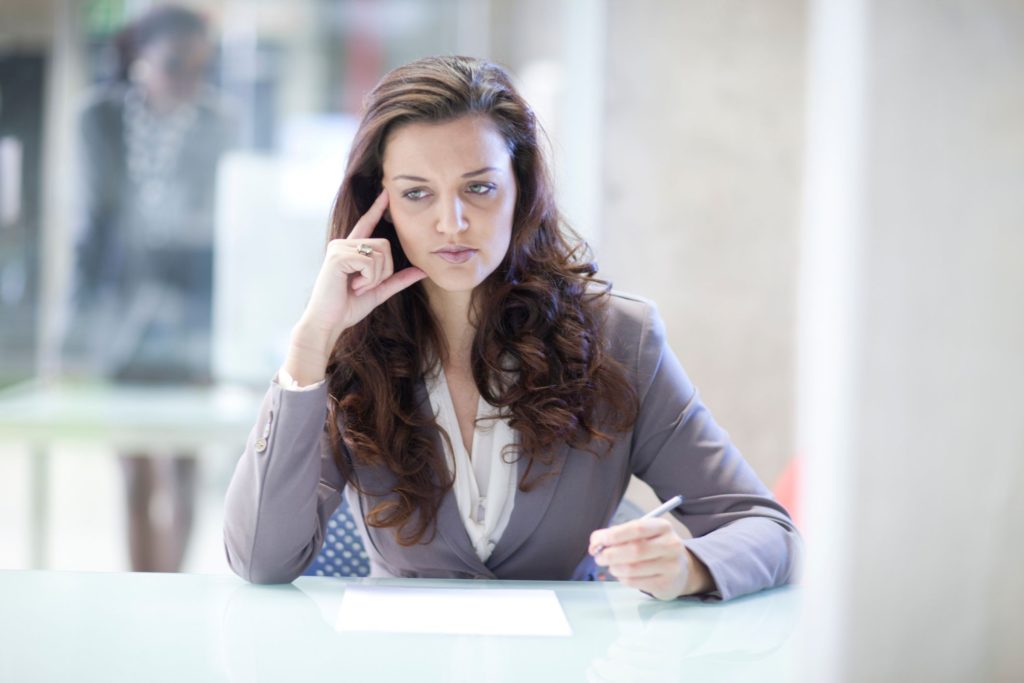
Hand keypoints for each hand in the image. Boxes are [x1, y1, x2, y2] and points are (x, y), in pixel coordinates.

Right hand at [284, 190, 425, 383]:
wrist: (329, 322)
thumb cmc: (348, 307)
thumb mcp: (379, 291)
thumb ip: (398, 280)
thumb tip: (422, 271)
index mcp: (351, 250)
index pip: (367, 224)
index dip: (377, 208)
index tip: (387, 193)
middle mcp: (343, 244)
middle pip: (384, 245)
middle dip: (384, 271)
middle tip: (364, 286)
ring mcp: (339, 248)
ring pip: (379, 254)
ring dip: (375, 277)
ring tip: (356, 287)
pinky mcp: (337, 256)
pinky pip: (369, 262)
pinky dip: (367, 279)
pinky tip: (352, 286)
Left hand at [589, 518, 712, 599]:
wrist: (680, 570)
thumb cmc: (654, 547)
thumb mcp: (643, 534)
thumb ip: (619, 534)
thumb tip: (596, 541)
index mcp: (663, 526)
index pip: (637, 528)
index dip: (614, 535)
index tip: (597, 540)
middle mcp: (671, 545)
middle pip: (635, 550)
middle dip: (610, 554)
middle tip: (598, 556)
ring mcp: (671, 566)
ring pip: (633, 568)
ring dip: (615, 568)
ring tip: (611, 566)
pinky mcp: (666, 584)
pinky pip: (635, 582)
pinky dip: (623, 579)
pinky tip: (623, 575)